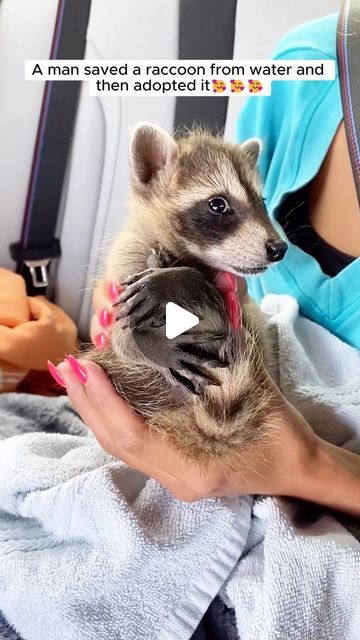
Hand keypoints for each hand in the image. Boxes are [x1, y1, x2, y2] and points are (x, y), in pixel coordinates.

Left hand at [51, 281, 359, 513]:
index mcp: (192, 466)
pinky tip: (98, 392)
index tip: (86, 366)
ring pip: (118, 443)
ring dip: (92, 407)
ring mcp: (171, 474)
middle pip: (114, 440)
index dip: (105, 399)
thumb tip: (220, 287)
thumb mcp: (256, 387)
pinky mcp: (172, 465)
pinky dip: (110, 414)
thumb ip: (232, 340)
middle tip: (67, 363)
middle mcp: (175, 475)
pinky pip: (130, 441)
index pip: (131, 433)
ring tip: (72, 373)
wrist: (298, 467)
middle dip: (88, 400)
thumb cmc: (280, 434)